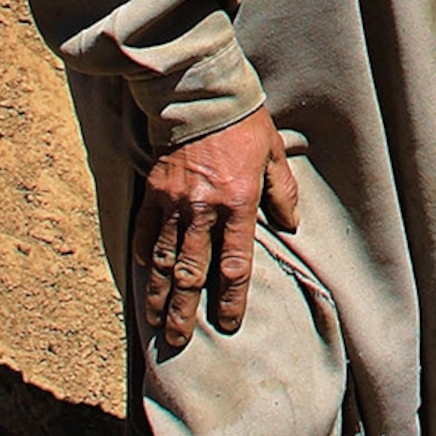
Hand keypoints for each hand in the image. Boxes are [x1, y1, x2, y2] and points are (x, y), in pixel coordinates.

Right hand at [131, 108, 301, 349]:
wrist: (200, 95)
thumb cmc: (243, 123)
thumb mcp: (272, 154)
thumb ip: (283, 191)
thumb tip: (291, 224)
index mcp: (238, 204)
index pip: (235, 265)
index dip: (231, 299)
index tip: (228, 323)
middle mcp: (204, 210)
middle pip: (192, 272)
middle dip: (185, 310)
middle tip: (179, 340)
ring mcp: (174, 202)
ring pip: (164, 259)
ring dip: (160, 294)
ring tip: (157, 321)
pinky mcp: (154, 191)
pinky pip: (145, 231)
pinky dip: (144, 255)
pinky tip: (144, 274)